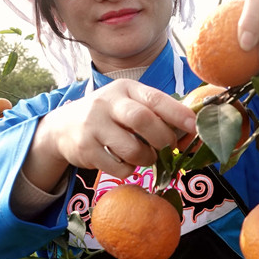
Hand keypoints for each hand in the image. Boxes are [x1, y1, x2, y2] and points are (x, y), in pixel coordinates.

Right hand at [25, 80, 196, 184]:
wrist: (63, 127)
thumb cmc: (109, 116)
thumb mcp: (129, 103)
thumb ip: (156, 112)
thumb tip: (193, 130)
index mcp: (126, 88)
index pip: (155, 98)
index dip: (178, 113)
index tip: (195, 126)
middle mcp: (107, 102)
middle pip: (142, 120)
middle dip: (163, 138)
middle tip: (168, 147)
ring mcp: (93, 125)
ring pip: (131, 148)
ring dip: (147, 158)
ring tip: (146, 156)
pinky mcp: (85, 148)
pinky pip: (118, 166)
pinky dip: (129, 169)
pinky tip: (125, 162)